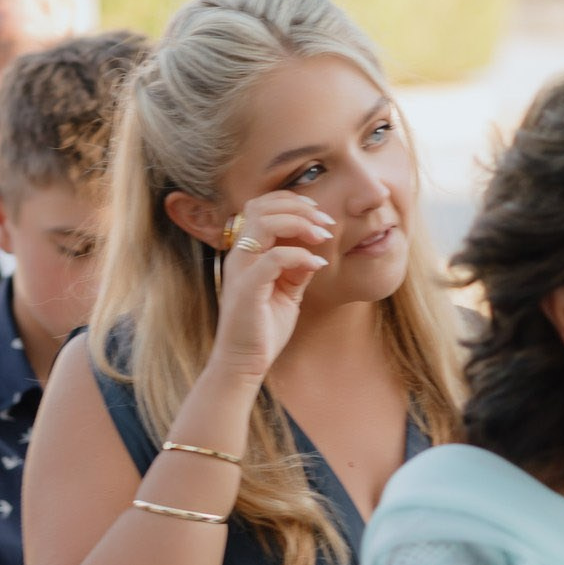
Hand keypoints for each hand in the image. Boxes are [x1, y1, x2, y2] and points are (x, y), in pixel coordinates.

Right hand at [206, 192, 333, 383]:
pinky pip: (274, 258)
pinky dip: (300, 256)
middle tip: (324, 222)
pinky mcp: (247, 288)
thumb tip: (314, 250)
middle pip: (261, 206)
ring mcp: (241, 270)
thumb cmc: (264, 328)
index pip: (261, 206)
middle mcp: (239, 255)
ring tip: (322, 236)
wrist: (244, 362)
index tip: (319, 215)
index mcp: (246, 252)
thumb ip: (297, 268)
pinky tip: (318, 265)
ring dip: (299, 223)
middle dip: (298, 206)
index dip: (291, 202)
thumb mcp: (288, 291)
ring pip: (264, 222)